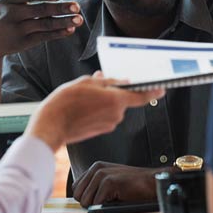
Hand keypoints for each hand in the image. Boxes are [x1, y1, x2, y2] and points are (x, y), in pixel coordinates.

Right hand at [0, 0, 83, 57]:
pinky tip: (70, 29)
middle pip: (40, 10)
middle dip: (59, 8)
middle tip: (76, 6)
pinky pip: (44, 37)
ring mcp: (18, 30)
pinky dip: (58, 33)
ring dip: (63, 22)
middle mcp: (11, 14)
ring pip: (44, 24)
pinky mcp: (24, 42)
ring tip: (79, 19)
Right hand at [26, 74, 164, 151]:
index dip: (153, 92)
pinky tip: (83, 109)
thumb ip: (106, 82)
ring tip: (83, 100)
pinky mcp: (101, 130)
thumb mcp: (85, 83)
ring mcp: (109, 124)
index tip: (162, 89)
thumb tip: (116, 81)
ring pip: (112, 108)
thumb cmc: (65, 104)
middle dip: (113, 93)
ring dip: (103, 102)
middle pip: (123, 100)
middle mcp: (116, 114)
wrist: (50, 126)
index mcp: (116, 100)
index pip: (141, 96)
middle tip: (94, 88)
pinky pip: (105, 116)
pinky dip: (98, 111)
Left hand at [72, 162, 168, 206]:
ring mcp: (102, 174)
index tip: (99, 199)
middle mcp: (97, 168)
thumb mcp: (110, 181)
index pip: (76, 188)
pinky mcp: (109, 182)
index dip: (86, 197)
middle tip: (108, 199)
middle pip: (78, 195)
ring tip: (114, 198)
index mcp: (96, 167)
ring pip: (85, 201)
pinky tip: (118, 198)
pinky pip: (96, 204)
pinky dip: (106, 207)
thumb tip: (79, 200)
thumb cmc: (133, 185)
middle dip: (91, 203)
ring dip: (99, 205)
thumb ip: (94, 186)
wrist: (152, 182)